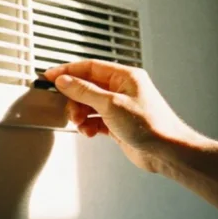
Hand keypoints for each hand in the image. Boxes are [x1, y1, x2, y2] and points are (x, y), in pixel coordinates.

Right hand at [43, 60, 195, 172]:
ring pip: (90, 105)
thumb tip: (65, 80)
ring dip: (81, 114)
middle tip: (70, 110)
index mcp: (125, 76)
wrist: (166, 151)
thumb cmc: (151, 125)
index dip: (68, 71)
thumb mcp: (111, 104)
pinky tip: (89, 132)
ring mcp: (120, 107)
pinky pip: (96, 120)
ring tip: (81, 123)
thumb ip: (85, 91)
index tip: (51, 76)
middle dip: (75, 99)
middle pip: (87, 87)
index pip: (90, 67)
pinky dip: (89, 125)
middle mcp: (122, 89)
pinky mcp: (118, 124)